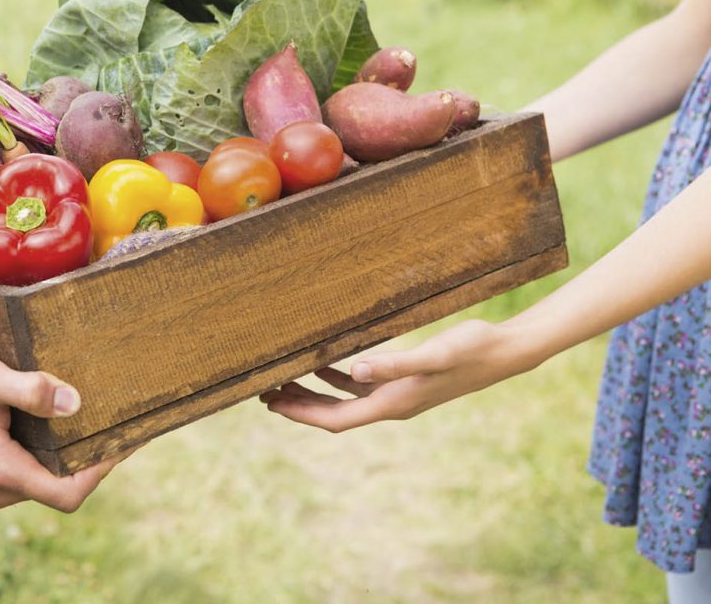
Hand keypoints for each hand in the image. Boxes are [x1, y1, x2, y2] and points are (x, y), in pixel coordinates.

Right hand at [0, 345, 128, 511]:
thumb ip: (32, 391)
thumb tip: (74, 403)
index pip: (66, 494)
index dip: (98, 474)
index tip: (121, 444)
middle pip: (58, 492)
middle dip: (88, 465)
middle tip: (113, 430)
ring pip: (42, 487)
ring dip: (65, 463)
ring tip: (87, 428)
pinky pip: (24, 481)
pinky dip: (44, 461)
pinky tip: (53, 433)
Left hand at [260, 319, 537, 431]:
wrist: (504, 352)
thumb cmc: (470, 350)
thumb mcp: (432, 354)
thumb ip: (393, 362)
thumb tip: (354, 372)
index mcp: (393, 404)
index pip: (336, 419)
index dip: (302, 414)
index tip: (271, 403)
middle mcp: (392, 405)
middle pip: (334, 414)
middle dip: (299, 406)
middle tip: (263, 392)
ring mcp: (398, 395)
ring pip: (345, 400)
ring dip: (314, 394)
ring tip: (282, 381)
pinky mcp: (405, 381)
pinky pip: (361, 385)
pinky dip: (337, 378)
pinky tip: (324, 364)